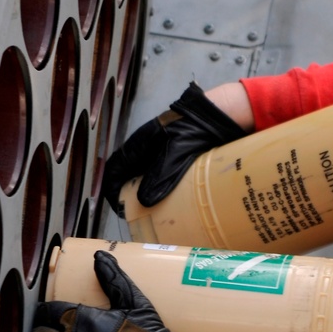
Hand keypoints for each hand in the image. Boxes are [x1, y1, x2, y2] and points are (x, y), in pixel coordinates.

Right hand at [101, 82, 246, 213]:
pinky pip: (165, 176)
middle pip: (130, 175)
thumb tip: (144, 202)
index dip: (112, 189)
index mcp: (139, 144)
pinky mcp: (177, 157)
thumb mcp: (175, 152)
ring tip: (155, 214)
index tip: (119, 209)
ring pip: (147, 177)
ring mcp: (162, 153)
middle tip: (138, 216)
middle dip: (129, 196)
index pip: (116, 168)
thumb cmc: (194, 128)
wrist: (220, 115)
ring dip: (148, 194)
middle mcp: (147, 150)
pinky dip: (164, 190)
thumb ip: (160, 175)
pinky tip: (173, 202)